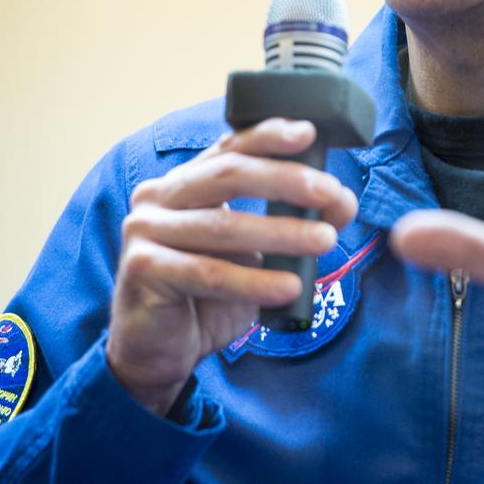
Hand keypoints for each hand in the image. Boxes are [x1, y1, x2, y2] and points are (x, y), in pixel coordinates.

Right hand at [107, 119, 358, 414]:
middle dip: (286, 180)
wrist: (159, 350)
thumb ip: (288, 221)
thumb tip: (341, 201)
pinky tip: (289, 288)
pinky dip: (254, 281)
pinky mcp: (143, 269)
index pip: (230, 148)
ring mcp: (145, 231)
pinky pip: (209, 273)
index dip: (269, 136)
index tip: (309, 133)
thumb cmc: (208, 295)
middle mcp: (159, 197)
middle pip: (229, 175)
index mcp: (185, 182)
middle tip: (330, 192)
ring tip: (325, 241)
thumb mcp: (254, 253)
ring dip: (282, 233)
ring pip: (225, 226)